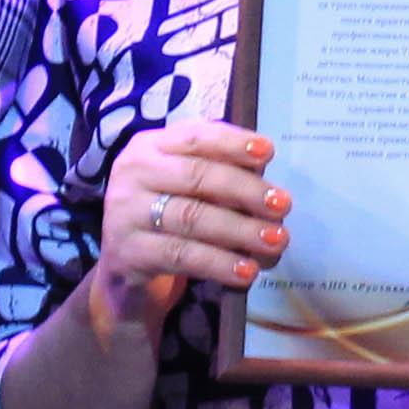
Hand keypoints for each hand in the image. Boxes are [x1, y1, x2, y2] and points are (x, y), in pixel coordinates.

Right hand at [89, 122, 285, 332]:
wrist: (125, 272)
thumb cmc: (168, 219)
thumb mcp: (188, 188)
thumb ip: (220, 175)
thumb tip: (269, 184)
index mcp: (149, 146)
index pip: (194, 136)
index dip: (232, 143)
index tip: (268, 151)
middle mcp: (132, 173)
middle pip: (196, 176)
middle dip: (245, 190)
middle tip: (283, 205)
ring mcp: (125, 213)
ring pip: (191, 217)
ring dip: (240, 230)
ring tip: (275, 240)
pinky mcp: (128, 253)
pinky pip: (182, 256)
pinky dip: (219, 263)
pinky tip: (246, 271)